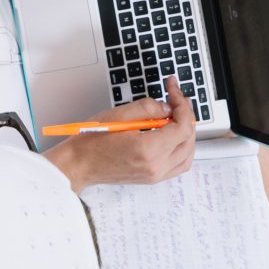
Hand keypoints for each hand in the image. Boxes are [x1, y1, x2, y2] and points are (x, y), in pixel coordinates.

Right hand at [52, 80, 199, 190]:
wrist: (79, 164)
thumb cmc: (92, 142)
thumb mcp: (118, 115)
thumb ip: (148, 108)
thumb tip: (167, 107)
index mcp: (148, 150)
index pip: (182, 125)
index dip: (182, 104)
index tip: (174, 90)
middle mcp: (155, 166)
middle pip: (188, 139)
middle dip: (186, 115)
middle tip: (177, 99)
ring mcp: (155, 175)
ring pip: (188, 154)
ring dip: (187, 133)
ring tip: (177, 115)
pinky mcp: (152, 178)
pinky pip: (179, 165)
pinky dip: (182, 148)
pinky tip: (173, 135)